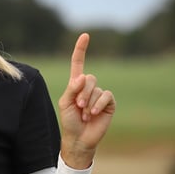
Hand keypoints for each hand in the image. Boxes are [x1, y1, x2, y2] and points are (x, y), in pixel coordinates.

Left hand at [58, 33, 115, 168]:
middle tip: (78, 106)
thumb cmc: (69, 120)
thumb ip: (72, 89)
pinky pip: (106, 95)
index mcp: (75, 84)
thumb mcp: (65, 103)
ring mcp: (100, 94)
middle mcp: (89, 87)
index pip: (78, 64)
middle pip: (88, 78)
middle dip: (82, 93)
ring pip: (96, 88)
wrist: (79, 138)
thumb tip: (83, 76)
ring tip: (85, 114)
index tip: (85, 35)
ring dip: (88, 102)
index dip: (81, 50)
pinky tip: (93, 114)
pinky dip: (98, 104)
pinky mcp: (109, 103)